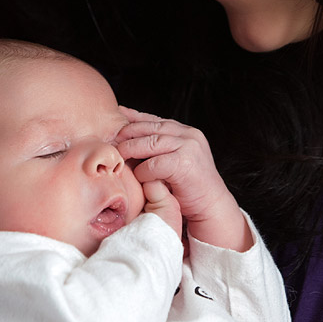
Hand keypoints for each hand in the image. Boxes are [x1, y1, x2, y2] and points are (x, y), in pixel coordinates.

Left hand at [116, 106, 248, 250]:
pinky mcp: (185, 163)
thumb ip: (158, 148)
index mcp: (186, 132)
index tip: (117, 115)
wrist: (211, 206)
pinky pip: (154, 164)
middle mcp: (189, 135)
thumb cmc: (189, 187)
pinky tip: (141, 178)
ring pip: (150, 143)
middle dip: (128, 133)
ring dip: (131, 150)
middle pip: (150, 128)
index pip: (155, 120)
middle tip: (111, 139)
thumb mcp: (173, 160)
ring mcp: (189, 147)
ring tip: (119, 157)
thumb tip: (129, 137)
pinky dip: (144, 171)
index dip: (134, 118)